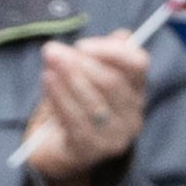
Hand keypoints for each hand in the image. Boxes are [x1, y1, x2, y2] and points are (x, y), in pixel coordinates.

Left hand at [23, 30, 147, 185]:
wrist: (57, 150)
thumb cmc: (76, 105)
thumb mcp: (89, 77)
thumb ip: (104, 56)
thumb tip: (120, 36)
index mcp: (137, 91)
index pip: (138, 64)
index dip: (112, 51)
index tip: (81, 45)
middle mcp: (133, 115)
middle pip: (112, 82)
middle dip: (80, 63)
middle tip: (52, 51)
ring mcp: (114, 136)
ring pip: (93, 100)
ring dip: (67, 78)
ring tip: (48, 65)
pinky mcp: (91, 150)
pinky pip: (74, 118)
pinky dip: (59, 96)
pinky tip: (47, 81)